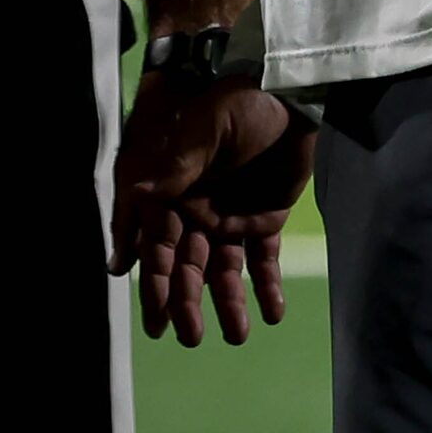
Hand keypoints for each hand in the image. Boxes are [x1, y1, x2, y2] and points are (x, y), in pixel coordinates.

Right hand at [111, 72, 316, 346]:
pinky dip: (266, 288)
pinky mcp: (264, 220)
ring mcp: (230, 217)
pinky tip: (272, 312)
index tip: (156, 318)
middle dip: (184, 302)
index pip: (156, 244)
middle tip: (189, 337)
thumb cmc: (241, 105)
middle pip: (184, 266)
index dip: (154, 281)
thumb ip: (175, 167)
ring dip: (225, 303)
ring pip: (222, 271)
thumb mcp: (205, 131)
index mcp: (173, 189)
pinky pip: (261, 261)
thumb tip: (139, 196)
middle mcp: (196, 209)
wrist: (291, 95)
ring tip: (238, 335)